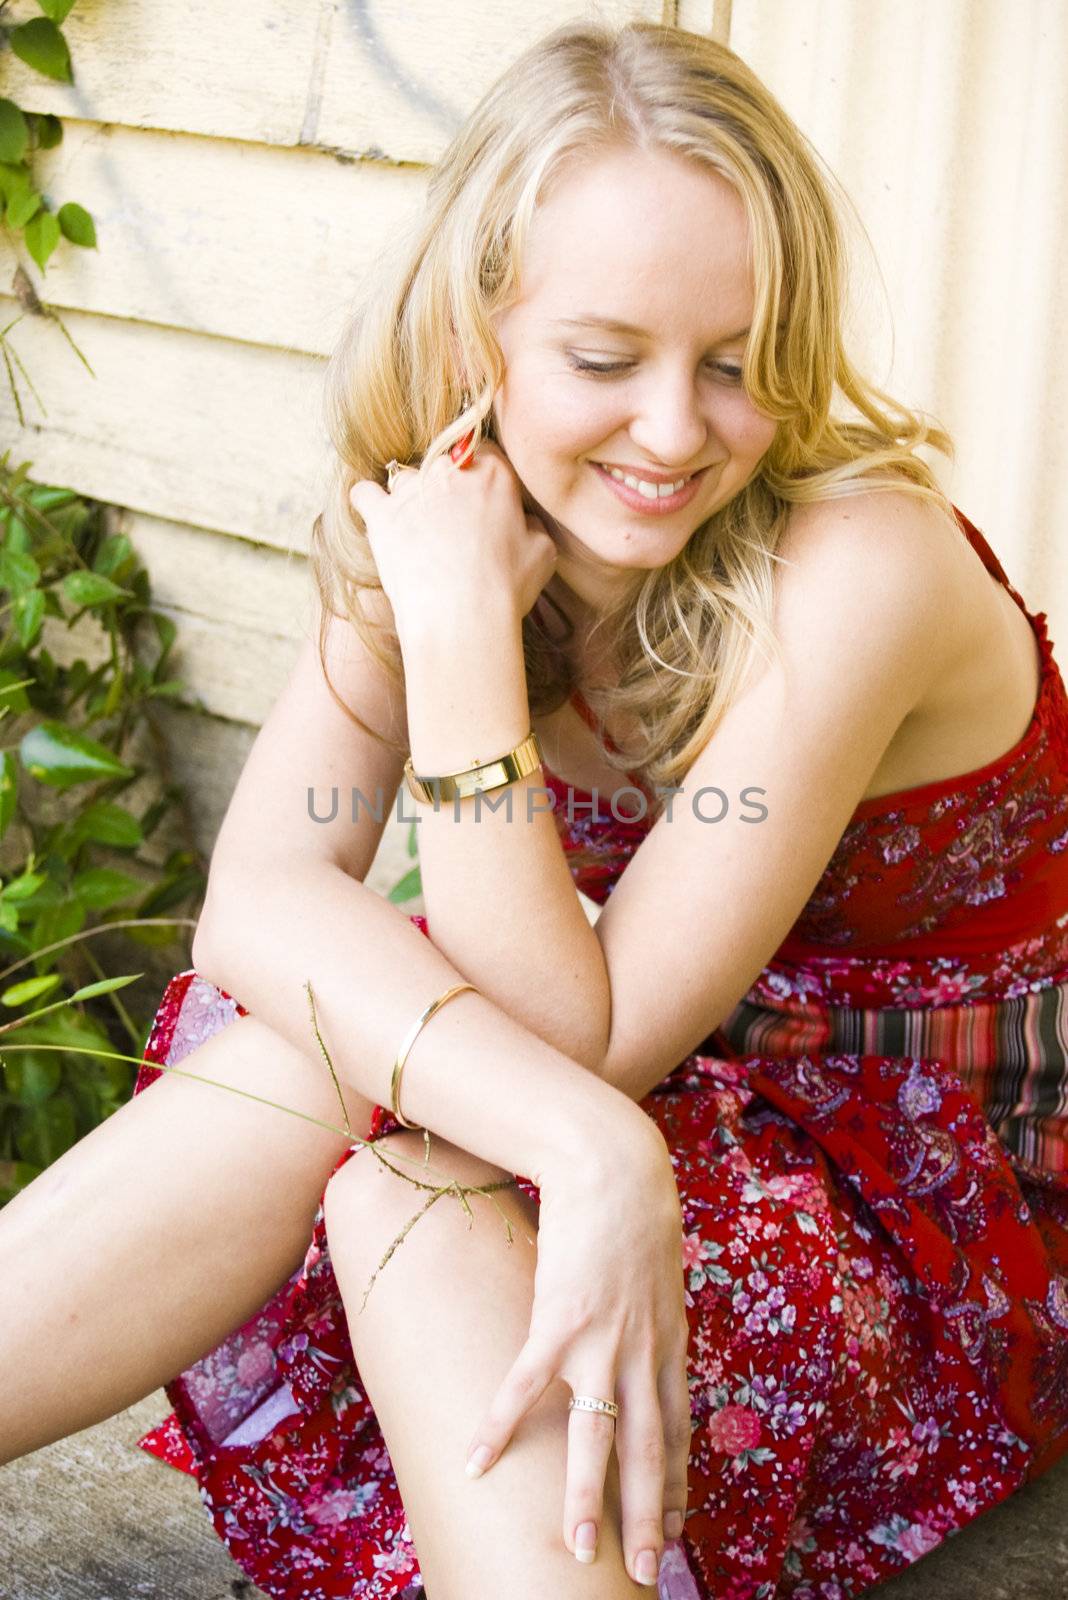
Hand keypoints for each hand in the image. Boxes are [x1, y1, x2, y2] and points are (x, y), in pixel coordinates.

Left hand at [348, 441, 557, 640]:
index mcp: (493, 474)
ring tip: (419, 528)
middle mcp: (449, 472)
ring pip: (407, 478)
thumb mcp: (542, 552)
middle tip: (454, 524)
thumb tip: (521, 519)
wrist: (460, 617)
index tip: (485, 503)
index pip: (486, 455)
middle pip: (444, 464)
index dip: (484, 479)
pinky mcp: (381, 516)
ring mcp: (411, 492)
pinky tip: (380, 518)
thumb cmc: (505, 587)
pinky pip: (364, 493)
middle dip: (448, 488)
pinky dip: (370, 502)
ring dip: (412, 496)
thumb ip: (531, 523)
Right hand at [463, 1110, 691, 1584]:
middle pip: (647, 1450)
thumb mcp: (657, 1269)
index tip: (675, 1530)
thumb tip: (638, 1333)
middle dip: (647, 1517)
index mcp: (668, 1342)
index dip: (673, 1483)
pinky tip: (475, 1463)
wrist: (615, 1163)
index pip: (675, 1429)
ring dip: (586, 1498)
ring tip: (580, 1551)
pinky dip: (499, 1427)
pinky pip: (525, 1386)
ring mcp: (601, 1339)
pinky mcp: (559, 1317)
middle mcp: (642, 1351)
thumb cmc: (633, 1207)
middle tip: (645, 1574)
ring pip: (596, 1436)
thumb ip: (651, 1311)